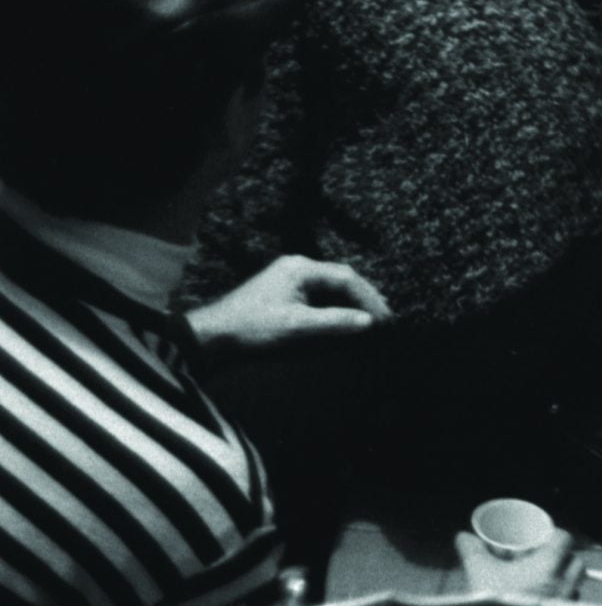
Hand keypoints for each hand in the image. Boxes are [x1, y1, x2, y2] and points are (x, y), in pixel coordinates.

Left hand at [186, 256, 391, 351]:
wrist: (211, 338)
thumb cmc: (252, 329)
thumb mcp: (297, 327)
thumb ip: (335, 322)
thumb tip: (369, 322)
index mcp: (300, 268)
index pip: (347, 277)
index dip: (370, 298)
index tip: (386, 319)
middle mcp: (296, 268)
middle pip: (340, 280)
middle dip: (363, 300)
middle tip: (385, 320)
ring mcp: (288, 280)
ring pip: (329, 289)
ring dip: (349, 305)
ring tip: (369, 323)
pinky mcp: (282, 295)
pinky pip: (317, 298)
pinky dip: (334, 310)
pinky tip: (343, 324)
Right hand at [454, 527, 569, 602]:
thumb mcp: (480, 574)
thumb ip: (473, 552)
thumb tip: (463, 537)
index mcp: (549, 565)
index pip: (564, 539)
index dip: (552, 535)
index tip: (539, 539)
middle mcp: (564, 583)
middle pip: (573, 561)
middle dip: (559, 558)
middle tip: (540, 559)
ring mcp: (568, 605)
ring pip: (573, 584)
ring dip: (561, 580)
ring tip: (541, 582)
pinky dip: (560, 601)